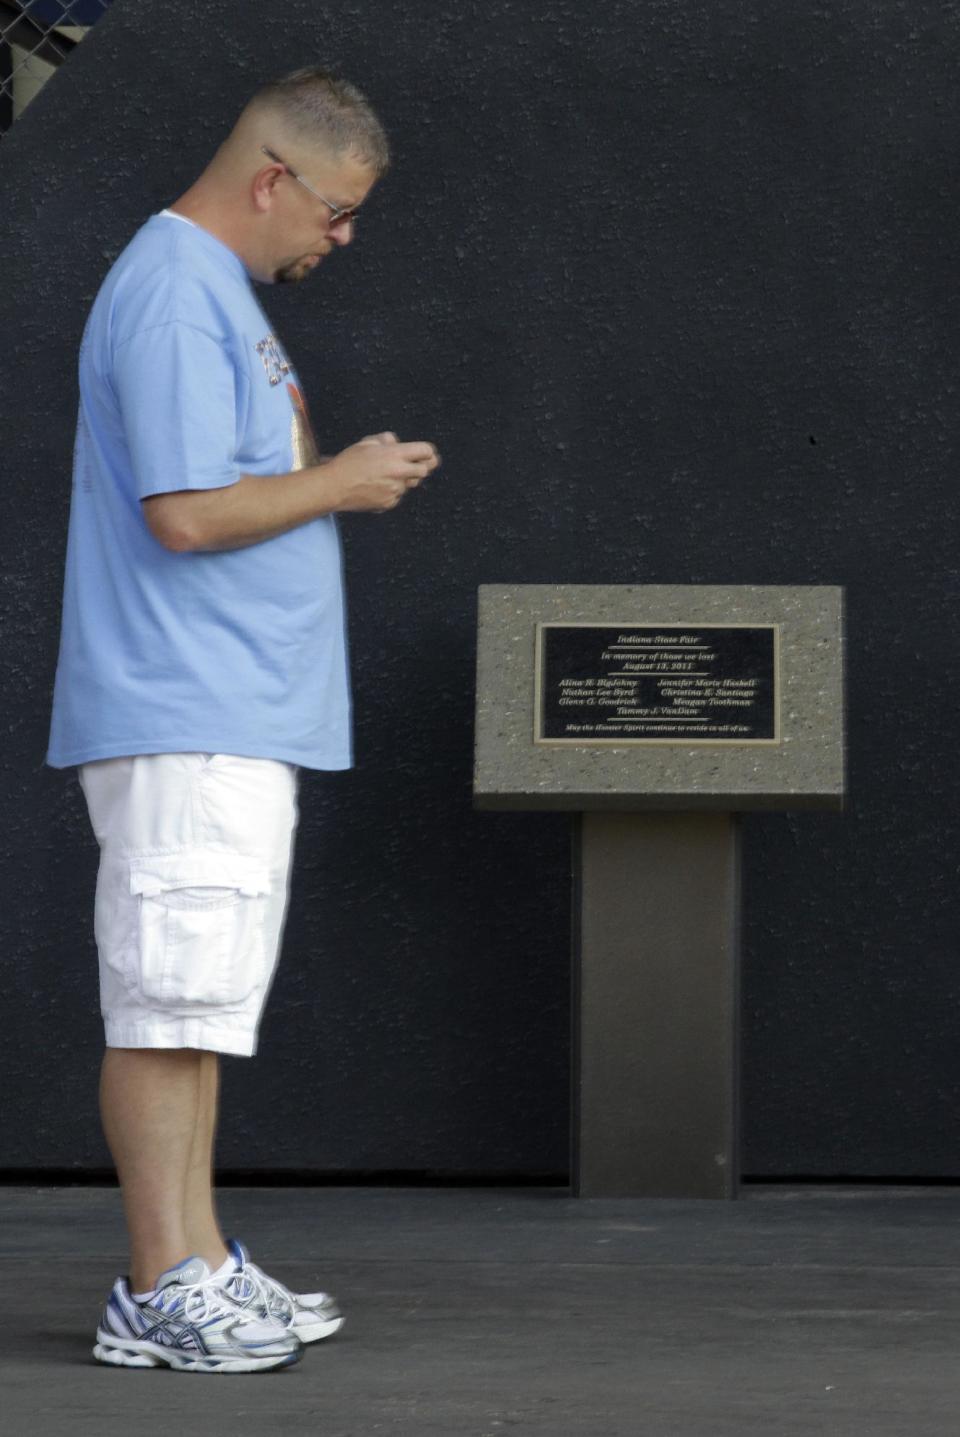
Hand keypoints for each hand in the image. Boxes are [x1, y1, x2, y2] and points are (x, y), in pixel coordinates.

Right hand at [326, 432, 440, 512]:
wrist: (335, 487)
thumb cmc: (348, 462)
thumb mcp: (367, 443)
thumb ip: (386, 440)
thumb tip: (398, 442)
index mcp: (394, 454)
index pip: (426, 451)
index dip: (428, 451)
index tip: (427, 453)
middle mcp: (398, 473)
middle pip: (425, 470)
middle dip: (421, 466)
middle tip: (414, 464)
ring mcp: (395, 490)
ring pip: (409, 484)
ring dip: (403, 479)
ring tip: (383, 475)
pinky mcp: (389, 503)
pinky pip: (398, 496)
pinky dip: (391, 491)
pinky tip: (376, 487)